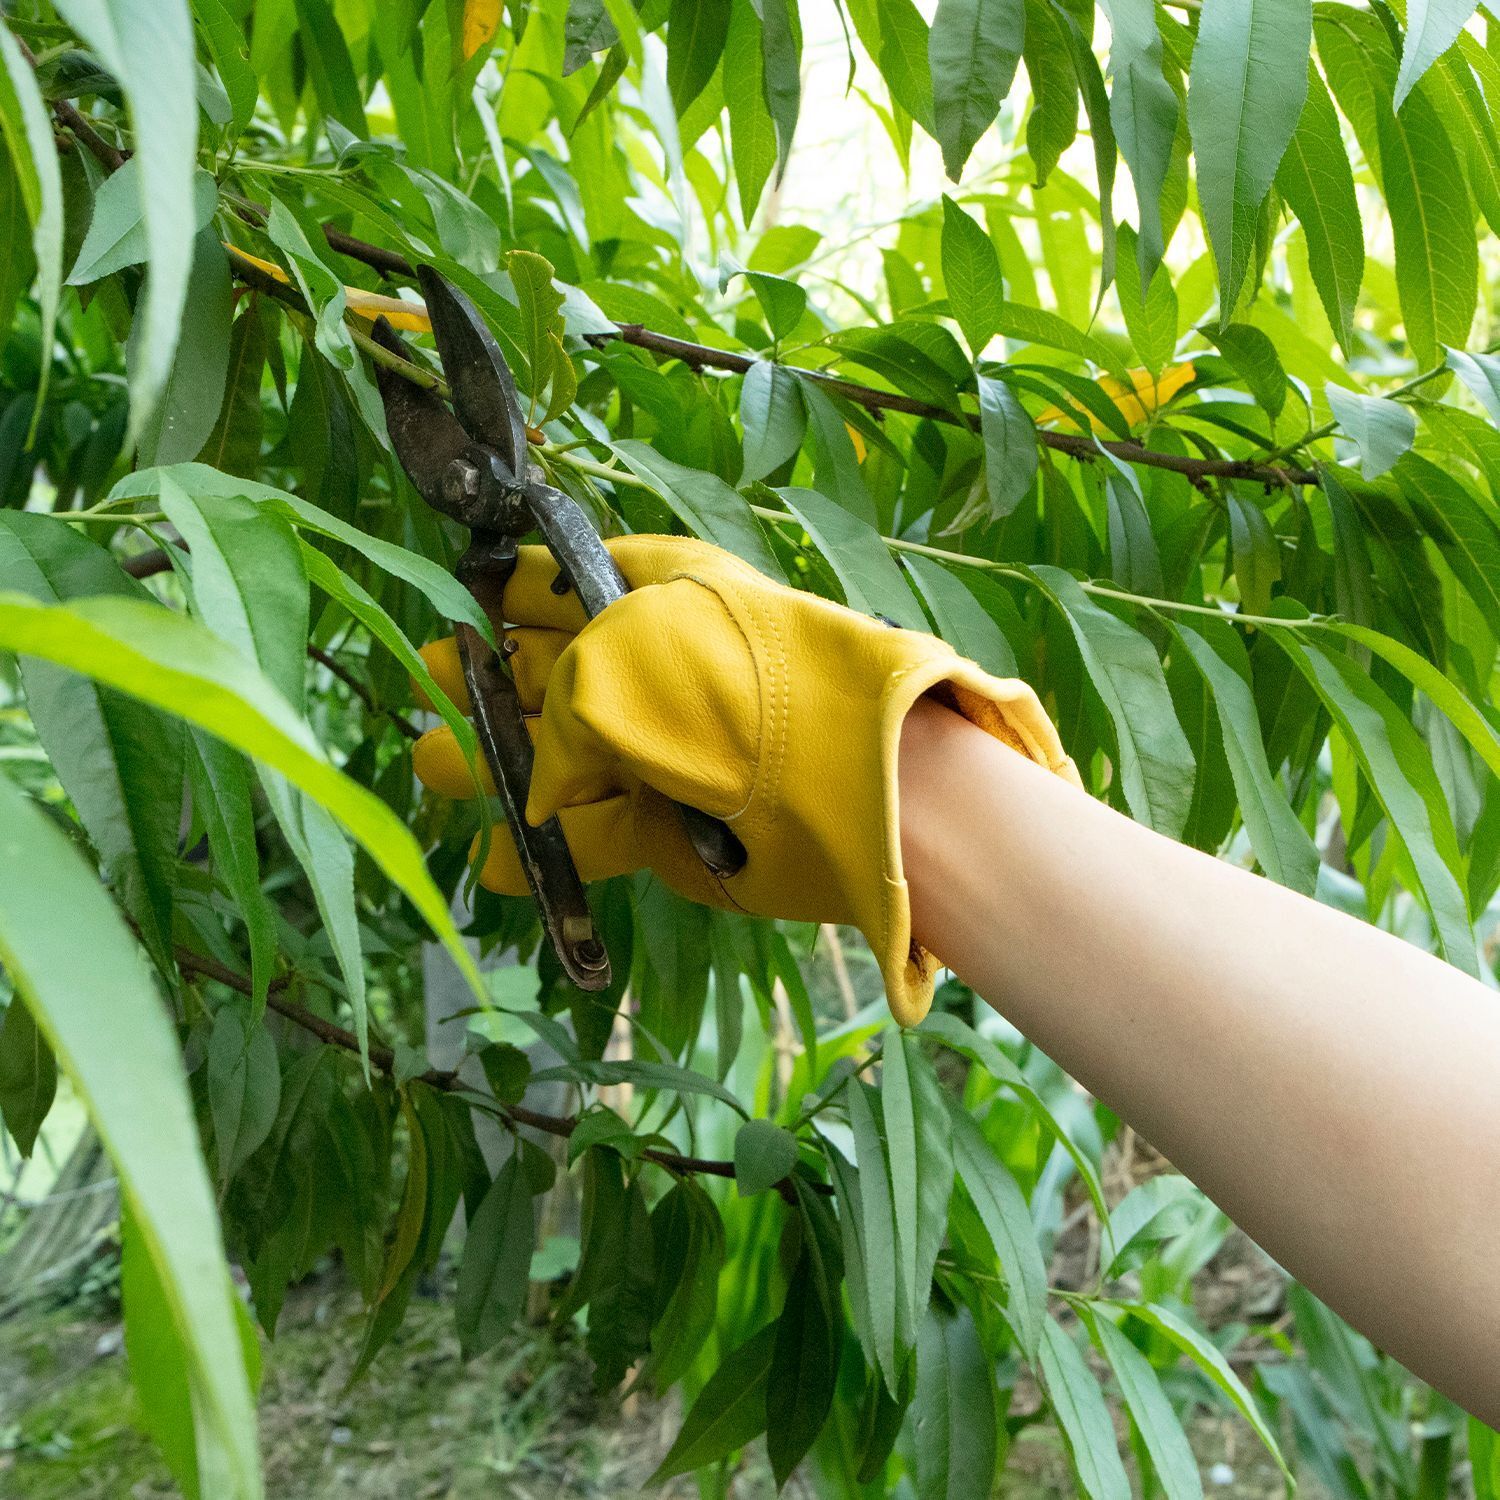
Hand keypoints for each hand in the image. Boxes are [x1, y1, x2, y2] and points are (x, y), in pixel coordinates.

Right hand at [413, 534, 1076, 1022]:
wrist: (848, 781)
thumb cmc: (732, 681)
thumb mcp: (619, 657)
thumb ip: (558, 711)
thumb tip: (537, 781)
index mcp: (660, 593)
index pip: (571, 581)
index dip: (511, 591)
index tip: (458, 599)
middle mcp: (663, 665)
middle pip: (558, 670)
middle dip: (489, 678)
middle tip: (430, 680)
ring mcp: (671, 749)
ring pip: (567, 757)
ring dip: (501, 763)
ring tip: (434, 768)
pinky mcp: (678, 824)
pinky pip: (602, 832)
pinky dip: (555, 846)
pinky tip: (502, 858)